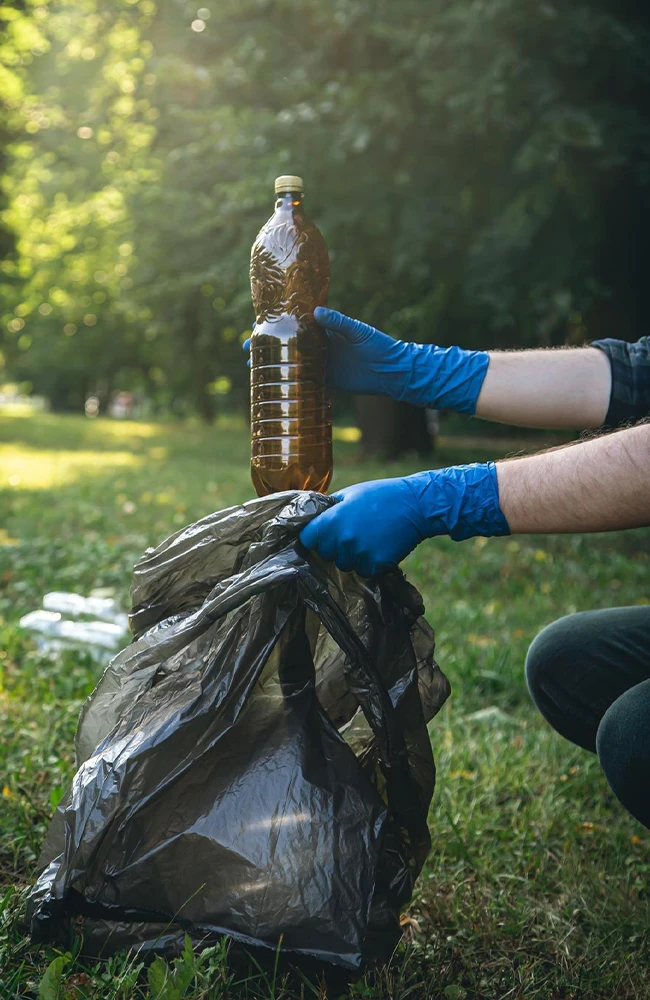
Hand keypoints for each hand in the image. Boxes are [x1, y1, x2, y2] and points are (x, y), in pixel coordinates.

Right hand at [243, 308, 489, 413]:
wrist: (393, 371)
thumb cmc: (379, 345)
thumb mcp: (358, 331)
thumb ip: (339, 322)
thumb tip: (317, 313)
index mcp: (325, 330)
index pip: (295, 325)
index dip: (276, 326)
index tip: (256, 325)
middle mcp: (320, 347)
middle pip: (287, 346)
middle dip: (266, 348)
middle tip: (245, 351)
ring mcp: (322, 365)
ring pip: (292, 365)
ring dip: (274, 367)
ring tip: (252, 370)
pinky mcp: (328, 382)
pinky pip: (304, 383)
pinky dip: (290, 385)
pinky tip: (274, 388)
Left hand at [299, 463, 509, 576]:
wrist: (416, 505)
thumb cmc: (381, 495)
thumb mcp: (351, 493)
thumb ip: (329, 508)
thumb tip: (312, 518)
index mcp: (332, 520)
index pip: (307, 539)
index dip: (313, 537)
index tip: (320, 535)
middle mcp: (343, 539)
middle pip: (325, 554)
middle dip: (334, 546)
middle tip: (351, 533)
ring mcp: (359, 554)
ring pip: (344, 565)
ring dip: (352, 556)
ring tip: (367, 538)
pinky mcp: (376, 565)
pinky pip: (363, 570)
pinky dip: (369, 563)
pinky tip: (379, 546)